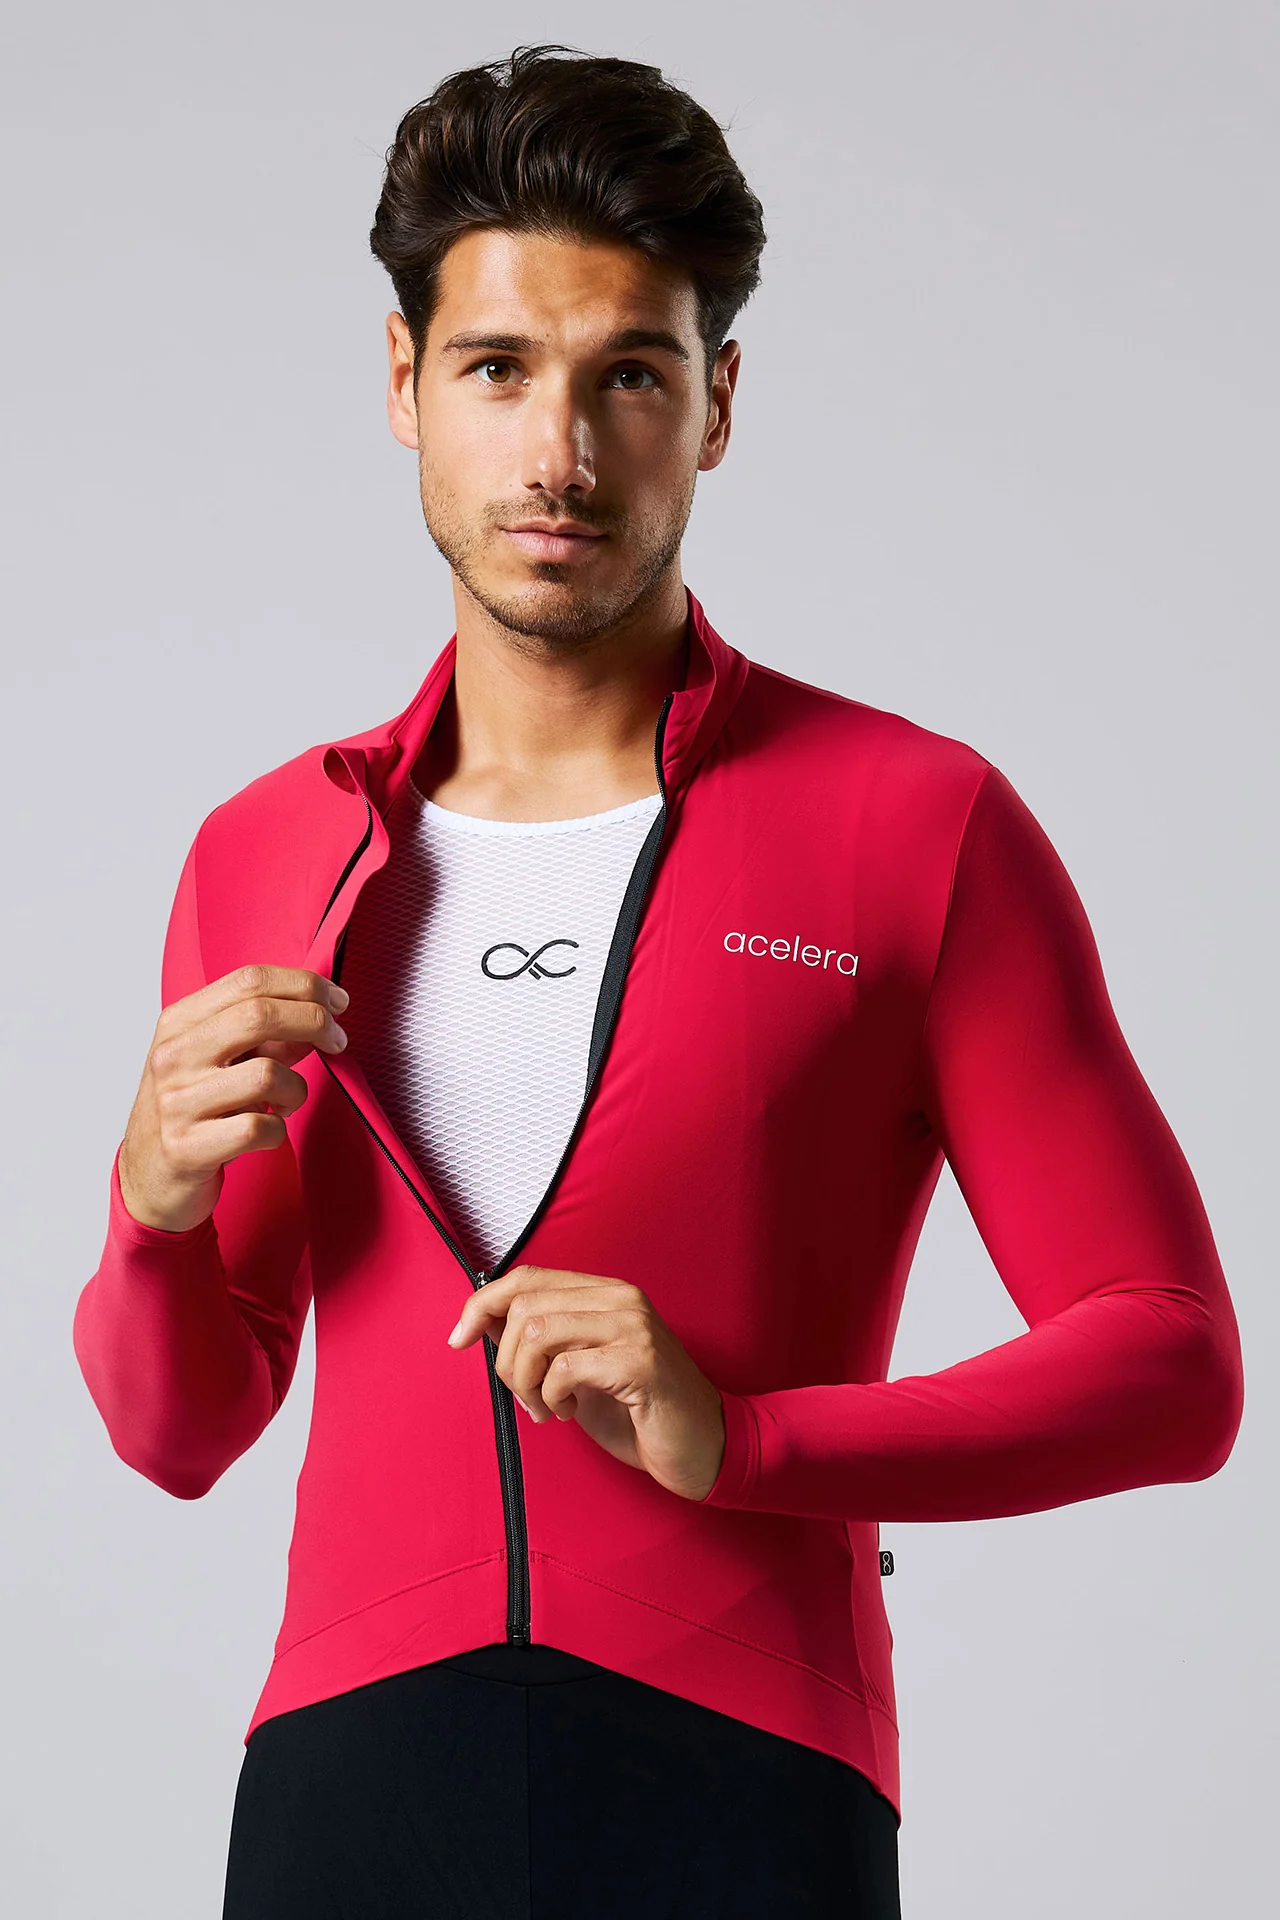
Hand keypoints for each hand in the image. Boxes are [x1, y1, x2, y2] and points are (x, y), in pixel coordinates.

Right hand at [117, 964, 349, 1232]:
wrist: (148, 1177)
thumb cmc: (191, 1111)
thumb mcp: (219, 1060)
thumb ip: (264, 1035)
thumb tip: (320, 1013)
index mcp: (179, 1022)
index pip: (249, 980)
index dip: (304, 985)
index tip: (337, 1000)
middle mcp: (173, 1056)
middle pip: (259, 1015)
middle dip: (315, 1022)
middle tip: (337, 1040)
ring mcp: (176, 1102)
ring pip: (268, 1074)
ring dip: (295, 1089)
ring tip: (285, 1102)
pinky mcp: (187, 1148)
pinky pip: (260, 1128)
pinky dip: (278, 1130)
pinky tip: (267, 1133)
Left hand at [447, 1264, 726, 1501]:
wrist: (705, 1447)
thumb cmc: (641, 1412)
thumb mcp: (580, 1370)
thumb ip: (542, 1341)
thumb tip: (482, 1322)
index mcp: (607, 1293)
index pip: (527, 1276)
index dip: (482, 1303)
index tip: (458, 1338)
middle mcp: (622, 1299)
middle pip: (525, 1304)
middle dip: (506, 1359)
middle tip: (526, 1398)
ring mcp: (634, 1327)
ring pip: (538, 1331)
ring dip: (526, 1381)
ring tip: (547, 1408)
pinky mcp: (640, 1362)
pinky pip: (565, 1368)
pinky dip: (552, 1397)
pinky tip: (572, 1412)